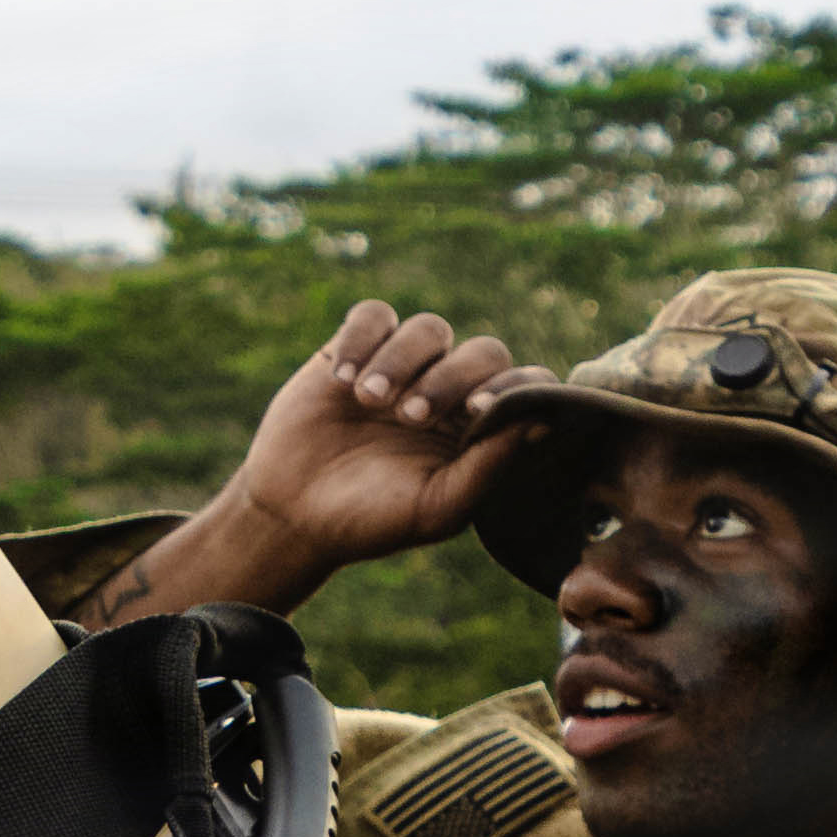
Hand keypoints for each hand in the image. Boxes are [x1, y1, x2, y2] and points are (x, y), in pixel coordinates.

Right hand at [92, 301, 526, 630]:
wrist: (293, 514)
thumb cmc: (372, 521)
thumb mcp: (438, 506)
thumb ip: (490, 465)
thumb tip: (544, 420)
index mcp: (480, 429)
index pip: (524, 386)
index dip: (513, 388)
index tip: (476, 413)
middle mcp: (451, 391)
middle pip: (482, 351)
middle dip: (450, 378)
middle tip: (410, 417)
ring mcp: (404, 366)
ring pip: (428, 329)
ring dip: (401, 361)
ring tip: (367, 401)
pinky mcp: (356, 348)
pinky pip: (374, 315)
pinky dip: (361, 339)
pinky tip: (340, 380)